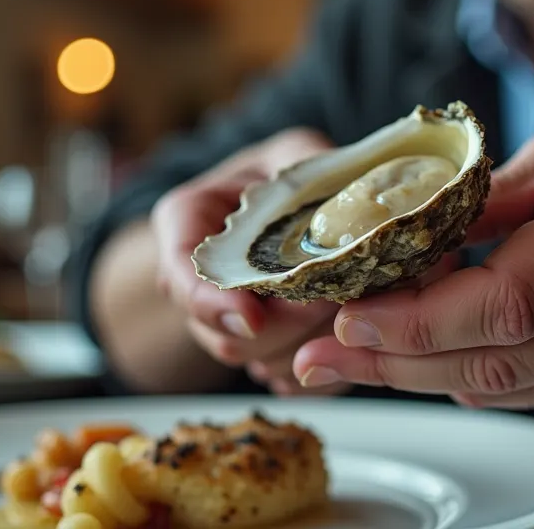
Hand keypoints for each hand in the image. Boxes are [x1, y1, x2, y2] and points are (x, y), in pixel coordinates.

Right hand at [151, 127, 350, 395]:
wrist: (291, 210)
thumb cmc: (288, 176)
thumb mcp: (291, 153)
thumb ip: (302, 165)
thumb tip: (332, 193)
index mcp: (185, 222)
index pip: (180, 275)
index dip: (212, 304)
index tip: (251, 317)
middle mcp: (194, 281)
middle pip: (225, 333)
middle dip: (285, 325)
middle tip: (335, 301)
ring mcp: (224, 323)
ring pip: (256, 361)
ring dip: (307, 349)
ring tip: (352, 317)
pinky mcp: (260, 352)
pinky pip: (285, 380)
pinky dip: (318, 374)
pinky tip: (346, 347)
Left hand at [292, 93, 533, 407]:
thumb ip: (488, 195)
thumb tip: (399, 232)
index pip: (507, 302)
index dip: (418, 322)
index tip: (350, 316)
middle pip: (499, 361)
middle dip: (395, 364)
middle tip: (318, 359)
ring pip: (513, 388)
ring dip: (423, 378)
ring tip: (350, 361)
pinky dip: (474, 376)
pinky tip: (425, 356)